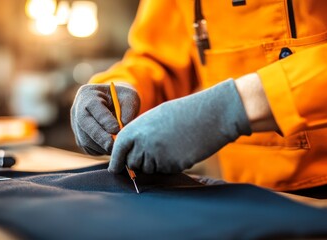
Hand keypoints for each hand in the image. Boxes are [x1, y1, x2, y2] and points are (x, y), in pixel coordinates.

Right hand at [71, 83, 139, 154]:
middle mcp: (77, 109)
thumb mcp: (129, 97)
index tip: (117, 129)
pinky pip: (89, 149)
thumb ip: (128, 109)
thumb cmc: (122, 99)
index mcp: (88, 94)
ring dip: (102, 146)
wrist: (114, 105)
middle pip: (85, 125)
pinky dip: (102, 150)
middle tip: (114, 146)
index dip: (104, 119)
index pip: (92, 106)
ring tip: (118, 146)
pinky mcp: (80, 138)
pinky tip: (113, 146)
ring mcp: (76, 125)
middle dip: (100, 137)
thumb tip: (124, 126)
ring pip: (86, 140)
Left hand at [109, 79, 251, 173]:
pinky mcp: (173, 165)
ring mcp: (158, 155)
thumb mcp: (156, 118)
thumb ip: (140, 134)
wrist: (211, 113)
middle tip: (156, 149)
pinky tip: (183, 149)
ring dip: (157, 164)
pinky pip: (167, 171)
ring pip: (150, 169)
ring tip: (173, 144)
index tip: (115, 169)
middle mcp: (144, 143)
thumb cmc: (184, 113)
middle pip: (133, 164)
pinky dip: (173, 164)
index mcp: (136, 128)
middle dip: (140, 162)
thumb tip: (130, 154)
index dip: (116, 161)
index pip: (118, 150)